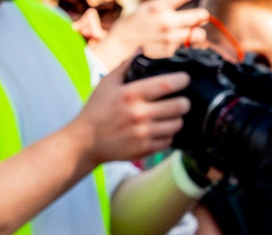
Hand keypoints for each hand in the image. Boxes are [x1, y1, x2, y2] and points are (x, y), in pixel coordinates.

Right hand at [74, 63, 189, 169]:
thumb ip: (125, 66)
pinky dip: (168, 134)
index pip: (164, 85)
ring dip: (177, 119)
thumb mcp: (107, 83)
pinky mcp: (145, 149)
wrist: (86, 141)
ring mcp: (143, 133)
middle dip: (185, 102)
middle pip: (178, 106)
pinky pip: (168, 141)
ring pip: (176, 125)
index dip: (180, 80)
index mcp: (129, 94)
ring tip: (172, 115)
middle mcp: (138, 114)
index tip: (185, 79)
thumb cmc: (96, 110)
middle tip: (183, 101)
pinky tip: (162, 129)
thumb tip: (141, 49)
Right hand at [92, 0, 207, 74]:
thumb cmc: (138, 19)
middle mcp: (166, 21)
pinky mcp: (170, 50)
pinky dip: (182, 43)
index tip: (195, 4)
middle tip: (201, 16)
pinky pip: (185, 45)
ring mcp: (169, 37)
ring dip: (197, 32)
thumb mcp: (150, 5)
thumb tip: (190, 6)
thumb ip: (169, 4)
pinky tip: (172, 40)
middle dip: (202, 16)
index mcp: (159, 6)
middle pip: (201, 16)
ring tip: (192, 31)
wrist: (123, 40)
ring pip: (199, 34)